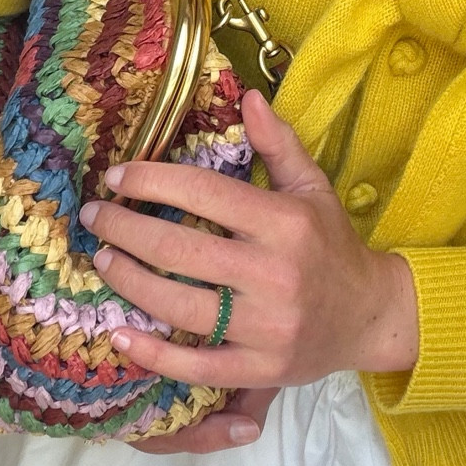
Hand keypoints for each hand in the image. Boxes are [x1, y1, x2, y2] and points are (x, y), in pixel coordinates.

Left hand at [78, 89, 419, 444]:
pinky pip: (195, 367)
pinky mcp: (260, 369)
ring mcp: (267, 327)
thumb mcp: (313, 188)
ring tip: (103, 261)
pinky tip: (119, 335)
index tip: (117, 176)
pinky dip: (153, 355)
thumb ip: (278, 144)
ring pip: (178, 307)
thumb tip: (248, 96)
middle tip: (96, 217)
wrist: (370, 316)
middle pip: (179, 250)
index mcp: (285, 223)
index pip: (204, 194)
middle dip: (125, 230)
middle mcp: (274, 274)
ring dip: (129, 282)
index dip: (152, 182)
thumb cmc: (331, 246)